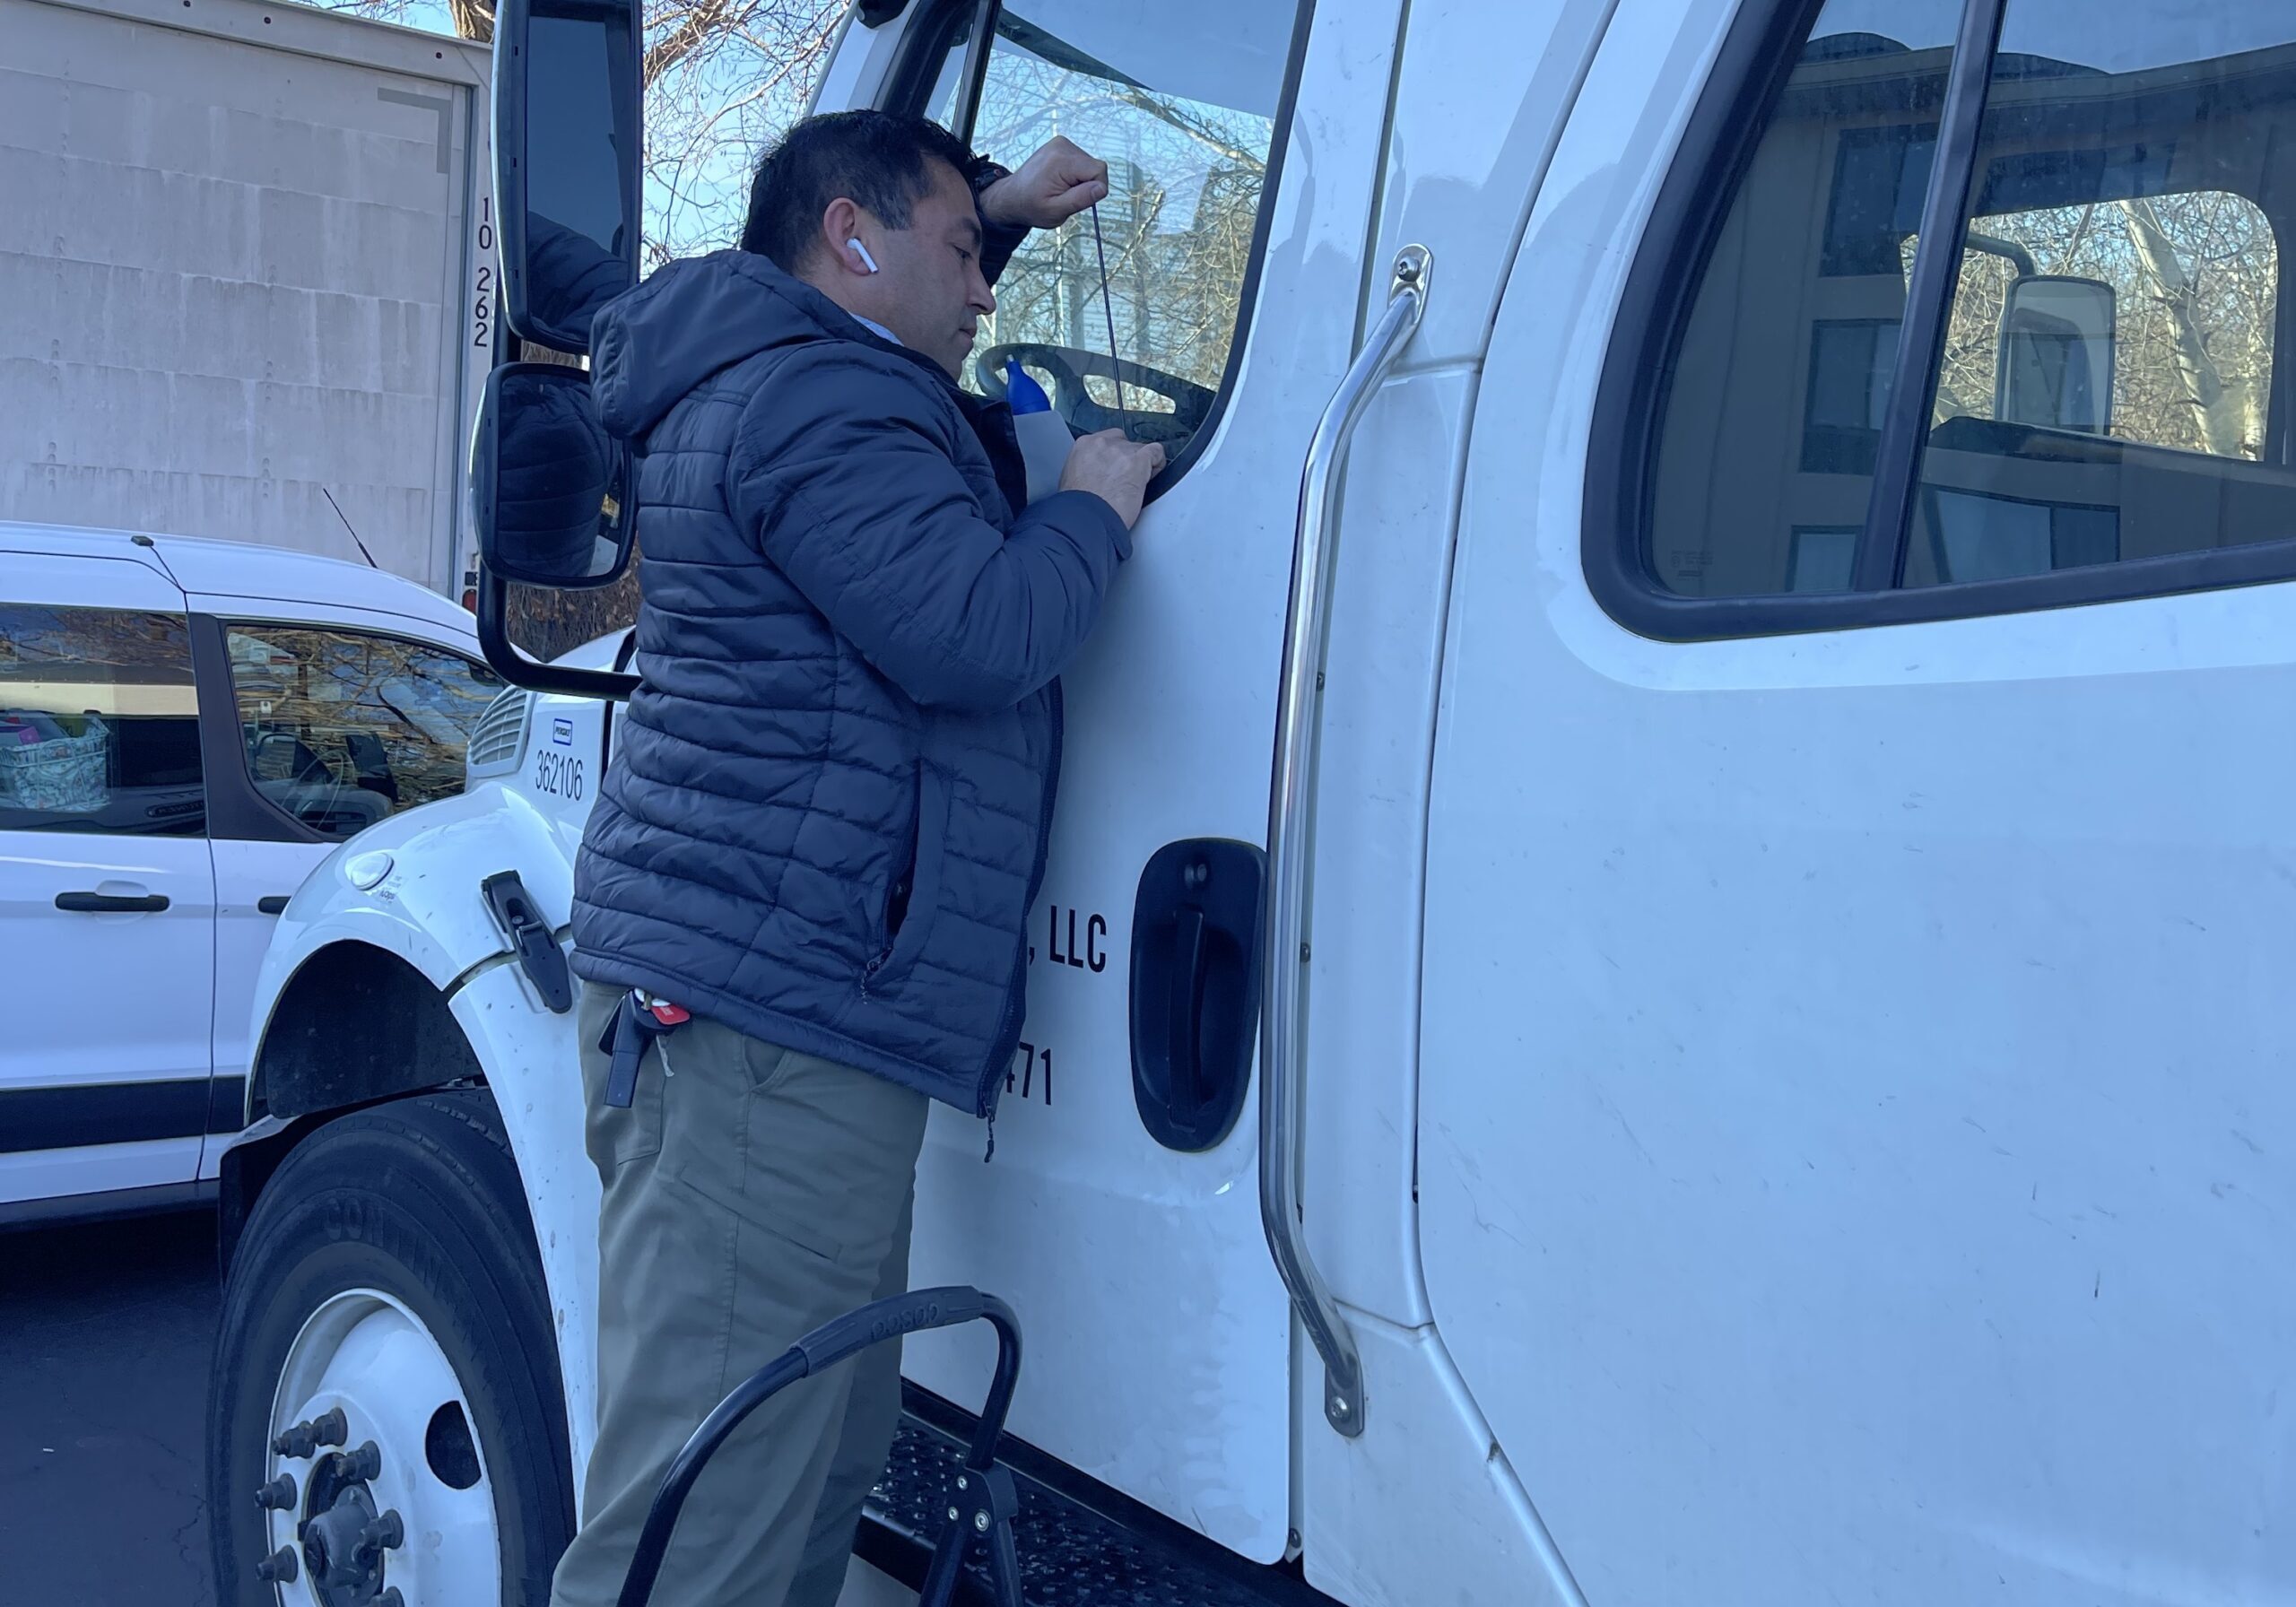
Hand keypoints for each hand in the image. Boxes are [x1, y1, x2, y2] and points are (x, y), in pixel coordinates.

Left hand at [978, 136, 1109, 229]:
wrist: (1012, 196)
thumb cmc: (1031, 206)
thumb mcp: (1056, 211)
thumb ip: (1080, 199)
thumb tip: (1102, 188)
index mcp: (1061, 161)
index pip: (1099, 170)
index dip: (1095, 189)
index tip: (1078, 199)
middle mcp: (1062, 146)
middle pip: (1095, 167)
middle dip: (1086, 185)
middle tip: (1065, 195)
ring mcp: (1061, 143)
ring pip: (1089, 164)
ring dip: (1080, 180)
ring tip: (1060, 187)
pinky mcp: (1061, 144)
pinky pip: (1081, 161)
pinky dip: (1075, 173)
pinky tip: (1059, 179)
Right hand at [1059, 430, 1165, 529]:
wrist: (1087, 519)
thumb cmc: (1080, 507)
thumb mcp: (1072, 478)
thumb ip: (1088, 467)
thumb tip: (1098, 471)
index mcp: (1084, 445)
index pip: (1106, 440)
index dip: (1114, 456)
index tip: (1115, 470)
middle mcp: (1102, 443)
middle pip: (1124, 442)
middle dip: (1127, 459)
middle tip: (1125, 479)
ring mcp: (1121, 450)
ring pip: (1140, 449)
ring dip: (1142, 465)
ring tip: (1136, 485)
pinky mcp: (1138, 460)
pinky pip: (1156, 452)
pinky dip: (1157, 464)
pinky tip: (1150, 478)